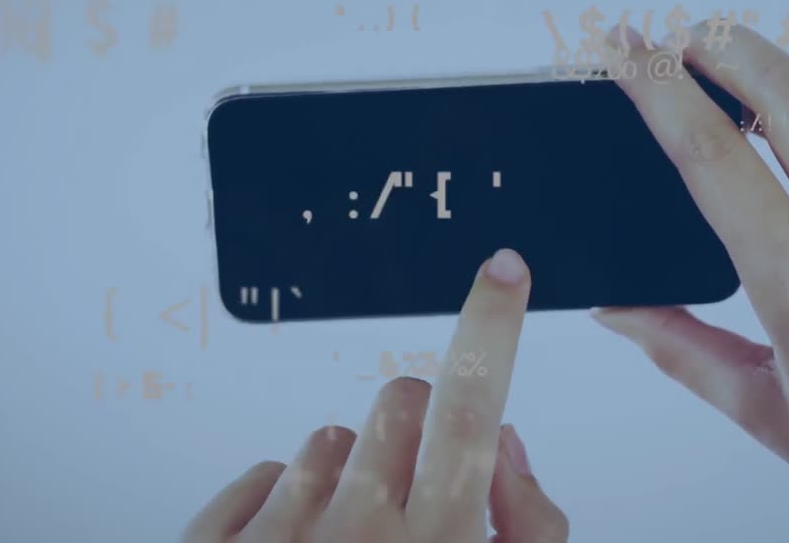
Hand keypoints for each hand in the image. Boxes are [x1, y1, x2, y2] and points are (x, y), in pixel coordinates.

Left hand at [183, 249, 567, 542]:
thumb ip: (528, 530)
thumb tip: (503, 446)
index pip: (472, 404)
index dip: (493, 326)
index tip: (503, 273)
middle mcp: (352, 532)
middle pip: (402, 400)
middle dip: (422, 426)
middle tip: (420, 491)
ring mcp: (274, 539)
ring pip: (328, 440)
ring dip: (353, 476)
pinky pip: (259, 476)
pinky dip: (285, 506)